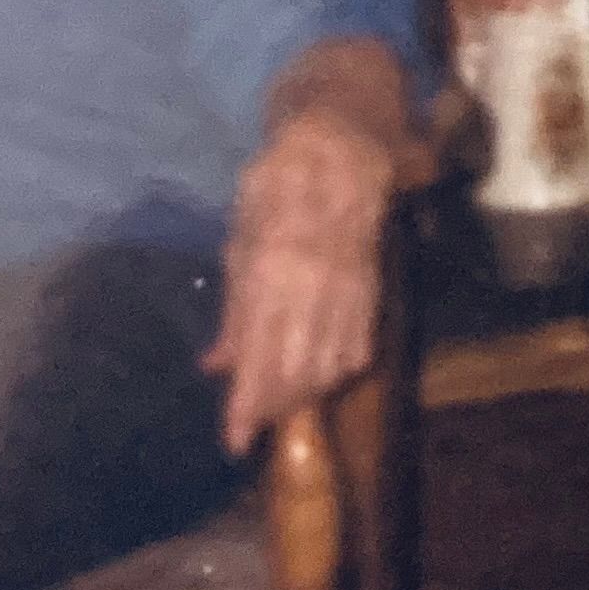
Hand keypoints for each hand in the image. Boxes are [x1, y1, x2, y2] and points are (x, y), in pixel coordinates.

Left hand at [206, 106, 394, 454]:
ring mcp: (348, 291)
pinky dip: (337, 372)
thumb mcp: (240, 239)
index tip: (234, 442)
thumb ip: (233, 308)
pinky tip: (320, 378)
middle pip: (295, 372)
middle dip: (274, 408)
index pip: (258, 355)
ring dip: (304, 395)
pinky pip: (359, 349)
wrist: (342, 147)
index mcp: (271, 270)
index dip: (246, 405)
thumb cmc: (276, 189)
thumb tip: (215, 365)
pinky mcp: (373, 291)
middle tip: (254, 424)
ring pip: (329, 367)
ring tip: (282, 406)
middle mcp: (312, 287)